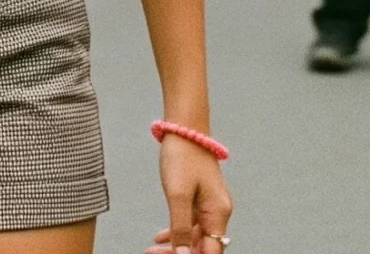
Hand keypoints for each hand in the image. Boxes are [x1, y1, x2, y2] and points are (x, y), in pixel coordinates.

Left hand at [144, 138, 232, 253]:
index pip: (210, 251)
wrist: (184, 129)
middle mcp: (218, 212)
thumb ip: (180, 227)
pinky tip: (160, 237)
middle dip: (180, 253)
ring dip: (175, 246)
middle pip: (202, 246)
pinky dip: (176, 232)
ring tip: (151, 249)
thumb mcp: (177, 195)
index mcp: (218, 213)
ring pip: (194, 237)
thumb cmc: (182, 157)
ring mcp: (209, 206)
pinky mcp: (200, 200)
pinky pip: (191, 224)